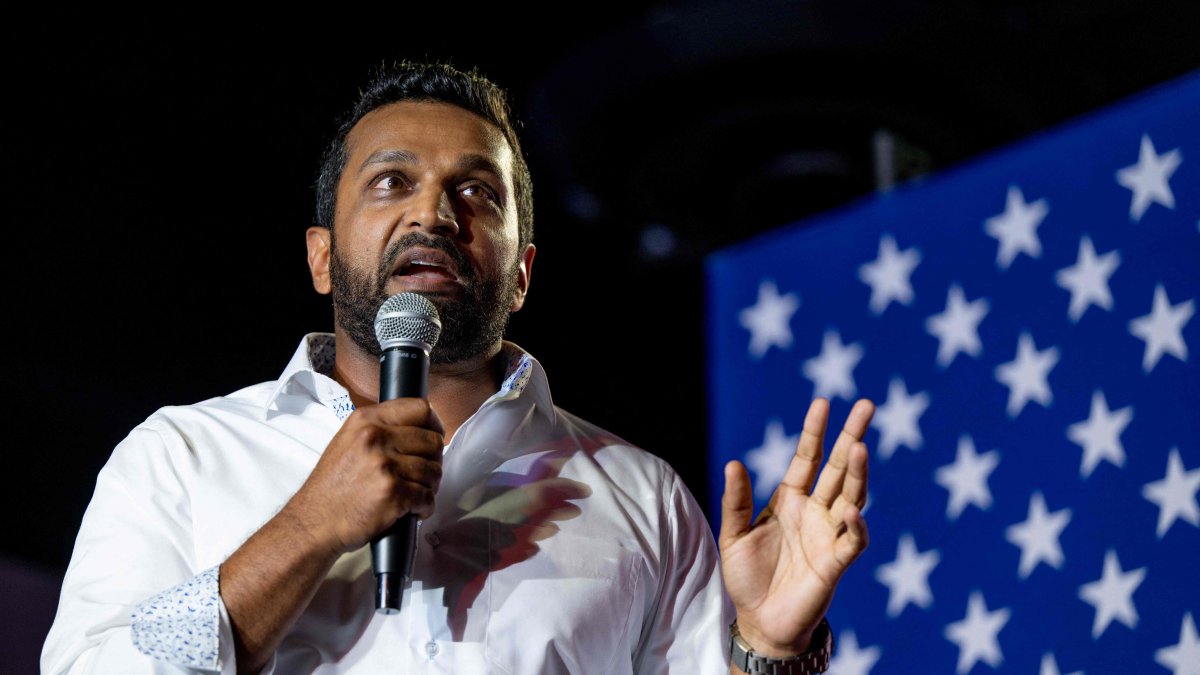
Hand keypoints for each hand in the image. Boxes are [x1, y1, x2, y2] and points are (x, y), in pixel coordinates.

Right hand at [286, 397, 444, 554]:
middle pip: (432, 440)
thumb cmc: (332, 487)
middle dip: (434, 460)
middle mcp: (375, 438)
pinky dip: (425, 507)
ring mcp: (385, 465)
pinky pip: (427, 497)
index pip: (419, 409)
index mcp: (366, 420)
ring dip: (430, 486)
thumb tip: (418, 429)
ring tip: (414, 493)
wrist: (314, 522)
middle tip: (423, 474)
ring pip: (433, 470)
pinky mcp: (393, 493)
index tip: (435, 435)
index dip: (434, 424)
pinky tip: (412, 510)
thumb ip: (380, 429)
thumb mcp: (349, 441)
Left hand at [719, 397, 873, 656]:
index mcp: (790, 500)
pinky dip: (856, 526)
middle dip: (852, 437)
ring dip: (857, 473)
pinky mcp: (836, 562)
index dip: (815, 432)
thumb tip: (733, 462)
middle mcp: (815, 512)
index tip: (823, 402)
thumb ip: (736, 501)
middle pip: (838, 468)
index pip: (807, 458)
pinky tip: (852, 511)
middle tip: (867, 406)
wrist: (760, 621)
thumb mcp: (734, 535)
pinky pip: (853, 540)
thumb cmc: (747, 577)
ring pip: (852, 497)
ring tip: (860, 446)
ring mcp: (828, 534)